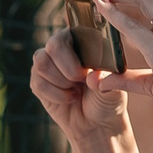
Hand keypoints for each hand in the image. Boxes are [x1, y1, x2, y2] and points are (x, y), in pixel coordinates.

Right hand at [30, 25, 129, 147]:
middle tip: (81, 80)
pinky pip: (38, 82)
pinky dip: (56, 95)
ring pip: (41, 63)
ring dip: (60, 82)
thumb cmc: (108, 99)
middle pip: (53, 44)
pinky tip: (69, 98)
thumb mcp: (114, 89)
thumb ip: (107, 80)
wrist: (96, 123)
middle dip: (67, 67)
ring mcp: (48, 62)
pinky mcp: (37, 80)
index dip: (78, 46)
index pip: (74, 29)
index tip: (86, 68)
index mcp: (85, 39)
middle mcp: (64, 46)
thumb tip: (94, 77)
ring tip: (76, 91)